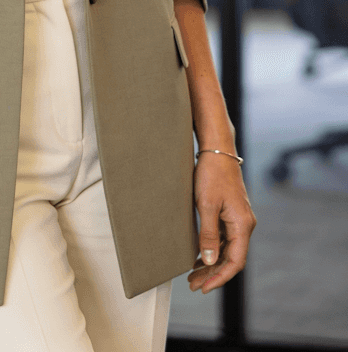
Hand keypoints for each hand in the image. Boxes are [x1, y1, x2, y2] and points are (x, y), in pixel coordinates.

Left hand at [187, 153, 256, 292]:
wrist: (217, 150)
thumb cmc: (212, 174)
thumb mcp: (207, 205)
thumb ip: (209, 234)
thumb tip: (210, 261)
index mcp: (242, 225)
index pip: (235, 261)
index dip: (220, 277)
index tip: (204, 287)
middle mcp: (244, 225)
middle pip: (230, 258)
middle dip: (212, 273)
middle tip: (193, 284)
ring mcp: (237, 219)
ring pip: (226, 249)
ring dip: (211, 263)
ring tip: (193, 275)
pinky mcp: (230, 214)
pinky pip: (223, 238)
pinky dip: (212, 249)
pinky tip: (199, 256)